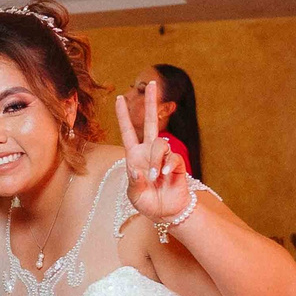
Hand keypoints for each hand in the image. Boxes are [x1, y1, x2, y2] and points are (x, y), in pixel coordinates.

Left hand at [116, 79, 194, 225]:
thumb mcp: (134, 195)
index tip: (118, 98)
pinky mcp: (177, 164)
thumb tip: (135, 168)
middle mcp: (149, 152)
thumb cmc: (148, 203)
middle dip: (151, 103)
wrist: (167, 213)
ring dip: (157, 161)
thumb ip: (134, 182)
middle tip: (152, 83)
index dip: (123, 116)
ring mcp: (163, 157)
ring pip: (161, 144)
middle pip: (151, 123)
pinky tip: (165, 178)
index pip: (128, 132)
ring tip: (157, 178)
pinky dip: (168, 167)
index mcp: (134, 156)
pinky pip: (173, 158)